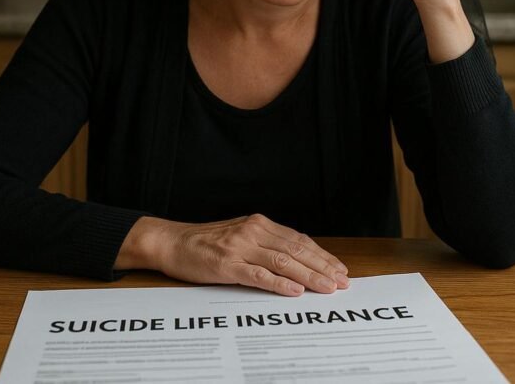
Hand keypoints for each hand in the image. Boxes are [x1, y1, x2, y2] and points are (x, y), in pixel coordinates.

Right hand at [116, 214, 349, 296]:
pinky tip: (294, 290)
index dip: (322, 255)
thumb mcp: (240, 235)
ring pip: (283, 262)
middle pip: (296, 250)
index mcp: (259, 224)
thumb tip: (297, 256)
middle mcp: (253, 232)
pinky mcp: (227, 265)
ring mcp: (240, 248)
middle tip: (342, 281)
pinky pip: (258, 275)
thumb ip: (266, 243)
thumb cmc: (206, 242)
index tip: (339, 268)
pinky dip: (279, 283)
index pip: (299, 240)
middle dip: (322, 267)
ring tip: (327, 287)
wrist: (171, 242)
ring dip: (309, 276)